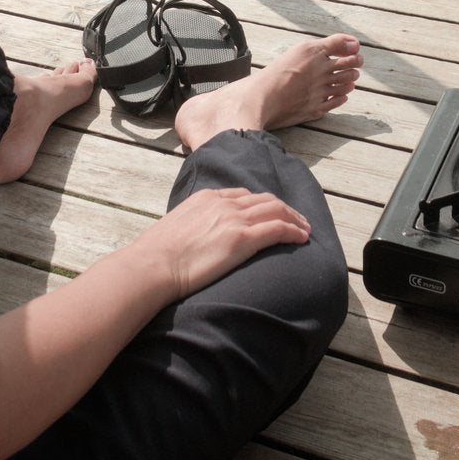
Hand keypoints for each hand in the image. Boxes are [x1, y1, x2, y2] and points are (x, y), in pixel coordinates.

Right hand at [135, 187, 310, 300]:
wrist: (153, 264)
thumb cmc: (157, 255)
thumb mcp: (175, 228)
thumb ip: (191, 227)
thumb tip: (193, 241)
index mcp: (207, 197)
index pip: (242, 195)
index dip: (261, 203)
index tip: (271, 212)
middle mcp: (223, 203)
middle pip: (264, 200)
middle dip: (284, 208)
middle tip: (298, 219)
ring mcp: (233, 220)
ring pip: (275, 211)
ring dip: (294, 219)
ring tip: (305, 229)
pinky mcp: (241, 239)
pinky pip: (277, 229)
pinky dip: (293, 231)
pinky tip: (302, 239)